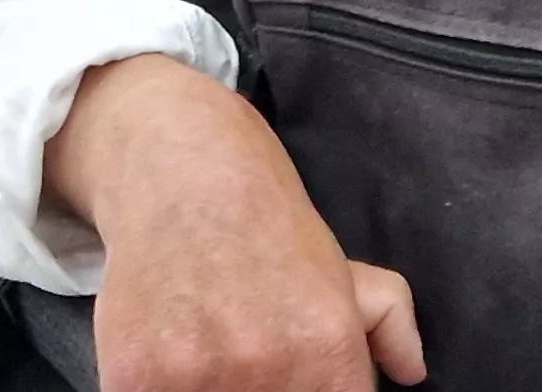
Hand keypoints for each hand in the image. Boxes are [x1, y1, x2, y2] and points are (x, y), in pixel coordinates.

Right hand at [59, 58, 427, 391]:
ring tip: (210, 354)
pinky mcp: (132, 377)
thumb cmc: (269, 225)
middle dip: (263, 391)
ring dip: (208, 389)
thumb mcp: (347, 269)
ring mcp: (195, 377)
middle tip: (248, 364)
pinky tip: (169, 355)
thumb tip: (409, 374)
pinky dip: (157, 385)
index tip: (296, 381)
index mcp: (328, 353)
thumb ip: (389, 326)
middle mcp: (267, 369)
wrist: (182, 172)